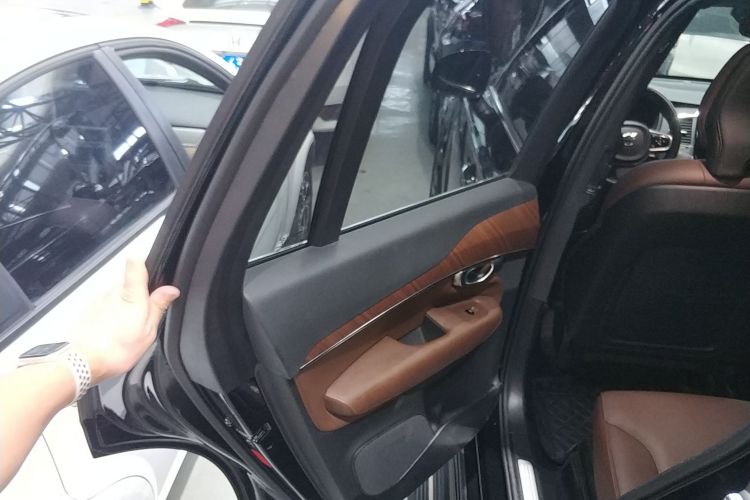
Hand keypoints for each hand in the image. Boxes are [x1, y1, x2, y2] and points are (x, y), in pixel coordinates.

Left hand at [71, 259, 179, 383]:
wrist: (81, 362)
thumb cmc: (114, 348)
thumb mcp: (148, 330)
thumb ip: (158, 306)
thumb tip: (170, 290)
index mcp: (130, 292)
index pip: (137, 262)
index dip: (146, 265)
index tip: (153, 276)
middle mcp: (111, 290)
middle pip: (129, 283)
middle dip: (137, 296)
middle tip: (142, 319)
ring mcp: (97, 299)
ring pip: (117, 297)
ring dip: (123, 309)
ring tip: (126, 332)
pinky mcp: (88, 310)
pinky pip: (105, 309)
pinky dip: (111, 318)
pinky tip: (113, 335)